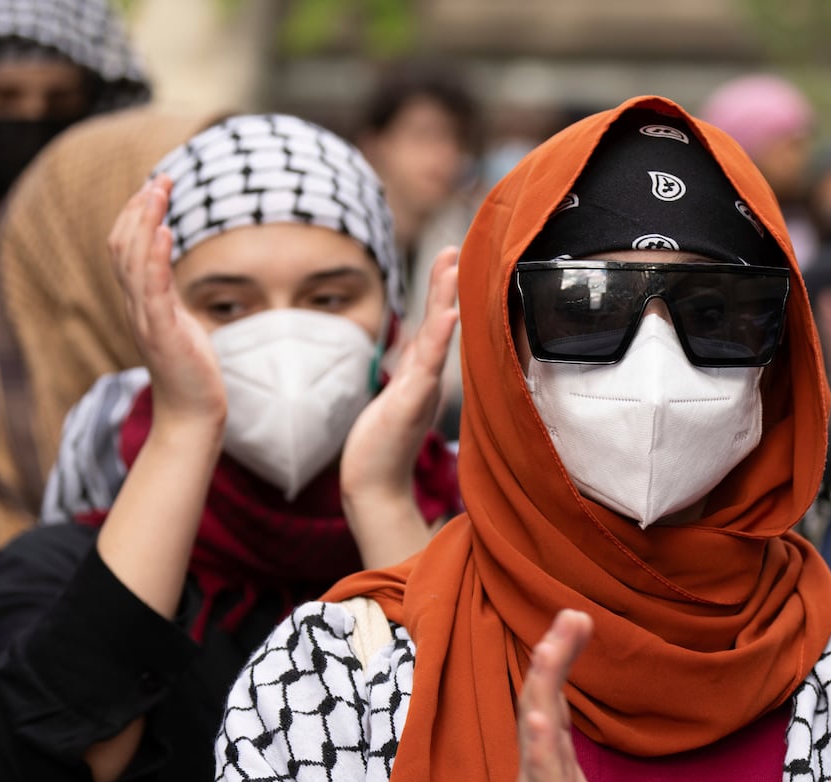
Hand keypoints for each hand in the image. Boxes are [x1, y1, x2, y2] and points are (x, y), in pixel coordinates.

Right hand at [108, 174, 225, 427]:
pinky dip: (156, 257)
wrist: (191, 414)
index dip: (135, 216)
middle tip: (158, 179)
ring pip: (133, 261)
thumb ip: (167, 296)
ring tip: (158, 191)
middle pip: (122, 247)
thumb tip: (169, 270)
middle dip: (138, 209)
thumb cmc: (189, 371)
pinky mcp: (162, 332)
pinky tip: (167, 232)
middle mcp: (136, 307)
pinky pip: (153, 289)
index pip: (125, 250)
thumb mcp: (178, 323)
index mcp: (139, 303)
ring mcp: (145, 319)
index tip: (153, 187)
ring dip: (146, 222)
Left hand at [341, 247, 457, 508]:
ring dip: (446, 299)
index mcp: (422, 373)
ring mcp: (423, 389)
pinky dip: (440, 338)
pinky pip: (428, 364)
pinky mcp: (412, 403)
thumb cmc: (382, 446)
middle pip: (442, 321)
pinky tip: (450, 314)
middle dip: (448, 283)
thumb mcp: (396, 398)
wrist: (373, 485)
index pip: (435, 323)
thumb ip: (409, 372)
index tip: (452, 255)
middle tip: (457, 246)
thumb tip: (416, 348)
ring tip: (453, 267)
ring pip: (438, 336)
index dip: (444, 289)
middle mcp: (428, 377)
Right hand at [504, 610, 612, 781]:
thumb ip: (558, 741)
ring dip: (543, 692)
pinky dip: (539, 751)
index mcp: (546, 761)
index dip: (559, 656)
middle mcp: (537, 773)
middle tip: (569, 614)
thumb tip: (555, 696)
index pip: (549, 696)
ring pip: (538, 738)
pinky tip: (540, 722)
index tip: (575, 614)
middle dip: (552, 658)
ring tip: (547, 653)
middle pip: (539, 704)